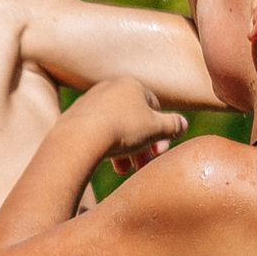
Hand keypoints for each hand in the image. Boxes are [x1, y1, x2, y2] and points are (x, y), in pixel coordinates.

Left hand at [65, 77, 185, 174]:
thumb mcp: (156, 129)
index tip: (159, 153)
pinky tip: (105, 161)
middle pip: (133, 120)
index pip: (154, 108)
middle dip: (142, 145)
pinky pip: (95, 131)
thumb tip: (183, 124)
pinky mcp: (73, 116)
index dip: (161, 132)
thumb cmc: (122, 130)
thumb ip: (173, 126)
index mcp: (131, 85)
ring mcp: (89, 101)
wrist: (78, 139)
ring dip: (124, 150)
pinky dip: (104, 145)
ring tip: (123, 170)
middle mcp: (109, 87)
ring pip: (114, 127)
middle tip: (143, 166)